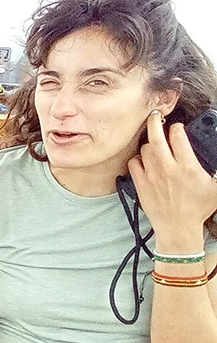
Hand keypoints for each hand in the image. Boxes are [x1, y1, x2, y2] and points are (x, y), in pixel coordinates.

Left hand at [128, 110, 216, 247]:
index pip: (178, 137)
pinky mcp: (140, 184)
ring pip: (145, 149)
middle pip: (156, 138)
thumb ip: (216, 168)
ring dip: (149, 142)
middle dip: (154, 121)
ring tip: (154, 141)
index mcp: (188, 168)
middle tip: (154, 114)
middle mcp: (168, 169)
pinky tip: (144, 158)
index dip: (177, 128)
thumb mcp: (215, 187)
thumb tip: (215, 153)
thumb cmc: (197, 209)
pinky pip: (134, 163)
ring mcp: (152, 176)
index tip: (177, 127)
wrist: (177, 229)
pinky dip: (138, 157)